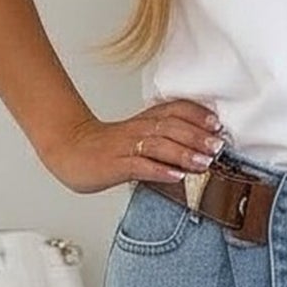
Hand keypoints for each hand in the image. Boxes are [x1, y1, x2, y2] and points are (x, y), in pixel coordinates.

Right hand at [41, 98, 226, 195]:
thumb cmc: (107, 146)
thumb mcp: (139, 135)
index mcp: (145, 120)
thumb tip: (199, 149)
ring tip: (204, 162)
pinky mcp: (115, 165)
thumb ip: (166, 138)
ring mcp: (126, 147)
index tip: (217, 125)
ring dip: (184, 153)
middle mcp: (138, 130)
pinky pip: (139, 166)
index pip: (175, 110)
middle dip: (197, 135)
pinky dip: (159, 170)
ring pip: (158, 145)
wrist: (68, 148)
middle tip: (218, 146)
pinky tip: (175, 176)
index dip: (197, 115)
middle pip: (172, 127)